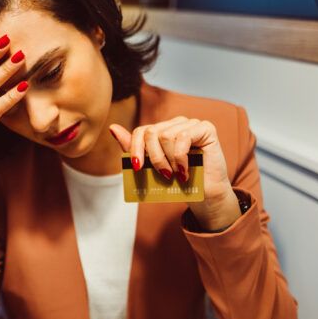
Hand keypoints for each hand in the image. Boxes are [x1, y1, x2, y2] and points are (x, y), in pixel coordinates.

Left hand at [109, 116, 241, 229]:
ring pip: (166, 136)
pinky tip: (184, 171)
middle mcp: (177, 123)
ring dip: (169, 160)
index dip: (136, 149)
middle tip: (164, 175)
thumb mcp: (152, 167)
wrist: (205, 195)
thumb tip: (112, 128)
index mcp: (163, 130)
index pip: (141, 131)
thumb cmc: (179, 181)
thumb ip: (134, 148)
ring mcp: (192, 124)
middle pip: (152, 133)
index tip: (138, 168)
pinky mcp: (206, 128)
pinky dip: (180, 158)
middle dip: (154, 158)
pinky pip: (183, 138)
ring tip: (176, 175)